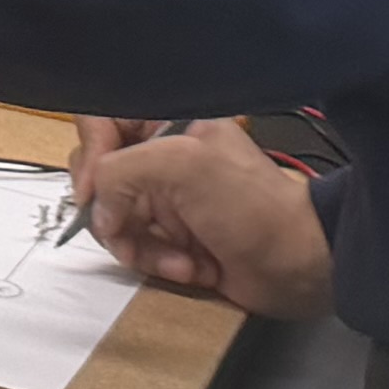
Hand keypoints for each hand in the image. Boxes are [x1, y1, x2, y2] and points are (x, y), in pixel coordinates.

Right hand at [73, 119, 334, 319]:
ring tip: (177, 257)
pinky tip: (191, 267)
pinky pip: (135, 248)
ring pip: (112, 218)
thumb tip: (96, 206)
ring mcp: (166, 199)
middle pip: (99, 175)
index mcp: (168, 122)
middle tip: (128, 228)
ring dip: (138, 245)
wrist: (298, 267)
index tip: (94, 192)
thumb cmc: (257, 209)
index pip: (102, 122)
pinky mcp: (171, 237)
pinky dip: (156, 262)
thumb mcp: (182, 166)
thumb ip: (120, 170)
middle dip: (113, 210)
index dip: (90, 155)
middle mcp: (163, 156)